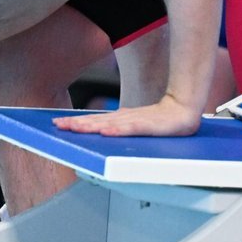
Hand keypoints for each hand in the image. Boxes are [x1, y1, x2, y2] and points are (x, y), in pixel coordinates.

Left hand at [53, 94, 201, 136]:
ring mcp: (136, 121)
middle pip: (97, 121)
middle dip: (77, 124)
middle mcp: (124, 118)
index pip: (94, 120)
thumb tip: (99, 129)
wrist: (183, 109)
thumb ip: (117, 125)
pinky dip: (118, 130)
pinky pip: (131, 128)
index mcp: (119, 118)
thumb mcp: (134, 123)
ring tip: (75, 128)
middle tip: (59, 125)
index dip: (76, 122)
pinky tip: (106, 131)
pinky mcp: (149, 125)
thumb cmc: (159, 118)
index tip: (58, 123)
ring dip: (91, 126)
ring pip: (110, 123)